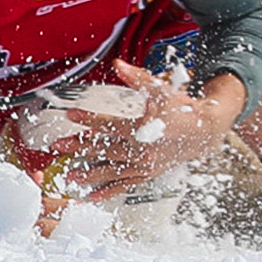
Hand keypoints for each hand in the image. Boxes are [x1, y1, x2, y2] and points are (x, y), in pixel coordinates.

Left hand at [49, 59, 245, 201]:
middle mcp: (141, 150)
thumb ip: (136, 78)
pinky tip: (92, 197)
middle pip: (104, 149)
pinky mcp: (147, 175)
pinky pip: (124, 186)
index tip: (70, 115)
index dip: (87, 119)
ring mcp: (144, 166)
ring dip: (89, 174)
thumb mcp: (160, 90)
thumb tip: (118, 64)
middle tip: (58, 146)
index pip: (108, 123)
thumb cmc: (181, 109)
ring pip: (111, 171)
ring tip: (70, 176)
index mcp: (142, 129)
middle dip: (79, 147)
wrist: (203, 132)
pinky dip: (107, 192)